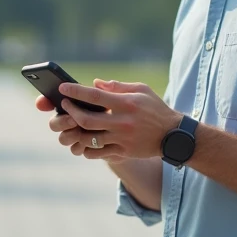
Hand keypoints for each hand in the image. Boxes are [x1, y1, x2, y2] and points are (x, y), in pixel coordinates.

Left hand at [54, 79, 180, 160]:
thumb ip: (117, 86)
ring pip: (89, 139)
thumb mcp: (142, 90)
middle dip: (71, 112)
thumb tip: (94, 83)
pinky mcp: (123, 151)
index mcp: (126, 104)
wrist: (172, 135)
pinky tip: (83, 141)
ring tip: (71, 124)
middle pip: (87, 120)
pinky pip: (98, 153)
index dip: (76, 92)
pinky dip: (86, 148)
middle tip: (64, 106)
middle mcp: (123, 122)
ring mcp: (122, 139)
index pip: (95, 96)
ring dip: (76, 131)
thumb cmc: (155, 108)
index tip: (63, 88)